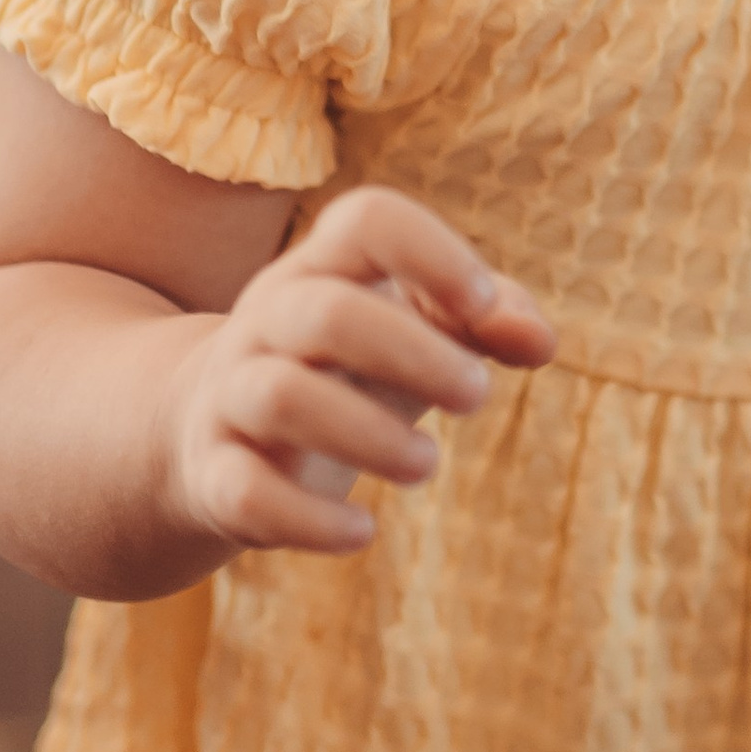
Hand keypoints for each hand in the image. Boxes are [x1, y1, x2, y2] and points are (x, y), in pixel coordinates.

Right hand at [160, 186, 553, 560]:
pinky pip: (247, 493)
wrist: (209, 430)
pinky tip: (362, 531)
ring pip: (282, 398)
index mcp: (323, 266)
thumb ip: (490, 318)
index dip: (433, 253)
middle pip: (327, 314)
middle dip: (416, 356)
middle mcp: (268, 319)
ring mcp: (232, 395)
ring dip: (372, 436)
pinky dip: (311, 520)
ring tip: (426, 464)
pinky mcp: (213, 475)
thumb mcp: (419, 327)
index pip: (367, 220)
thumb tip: (542, 341)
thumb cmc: (350, 365)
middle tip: (476, 395)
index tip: (481, 307)